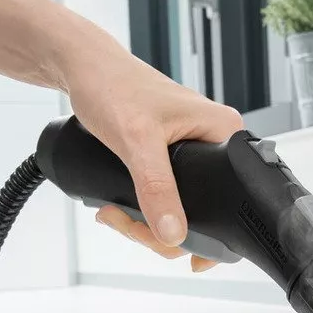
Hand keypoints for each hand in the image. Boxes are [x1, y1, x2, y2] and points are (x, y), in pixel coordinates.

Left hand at [63, 45, 242, 272]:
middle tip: (123, 222)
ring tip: (114, 214)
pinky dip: (144, 208)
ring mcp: (195, 149)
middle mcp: (216, 142)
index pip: (229, 200)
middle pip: (203, 212)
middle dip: (160, 230)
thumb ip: (157, 189)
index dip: (203, 234)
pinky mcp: (173, 154)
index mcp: (225, 134)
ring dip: (145, 223)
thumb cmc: (111, 85)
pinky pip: (167, 195)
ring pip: (181, 208)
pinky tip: (121, 208)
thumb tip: (174, 234)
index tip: (169, 245)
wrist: (83, 67)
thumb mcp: (136, 141)